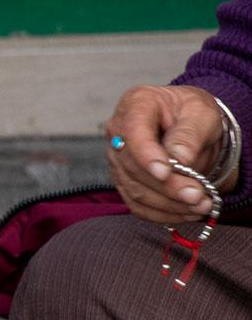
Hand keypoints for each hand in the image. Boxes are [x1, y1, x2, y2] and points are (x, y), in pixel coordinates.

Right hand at [106, 85, 237, 223]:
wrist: (189, 127)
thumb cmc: (192, 114)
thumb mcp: (202, 113)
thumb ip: (190, 133)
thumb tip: (179, 159)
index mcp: (136, 104)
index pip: (133, 132)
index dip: (146, 155)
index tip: (166, 172)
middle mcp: (118, 133)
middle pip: (134, 166)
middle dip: (168, 186)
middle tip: (198, 195)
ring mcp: (117, 160)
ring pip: (135, 190)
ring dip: (169, 204)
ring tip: (201, 205)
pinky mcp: (123, 182)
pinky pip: (137, 205)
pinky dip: (162, 214)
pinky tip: (186, 212)